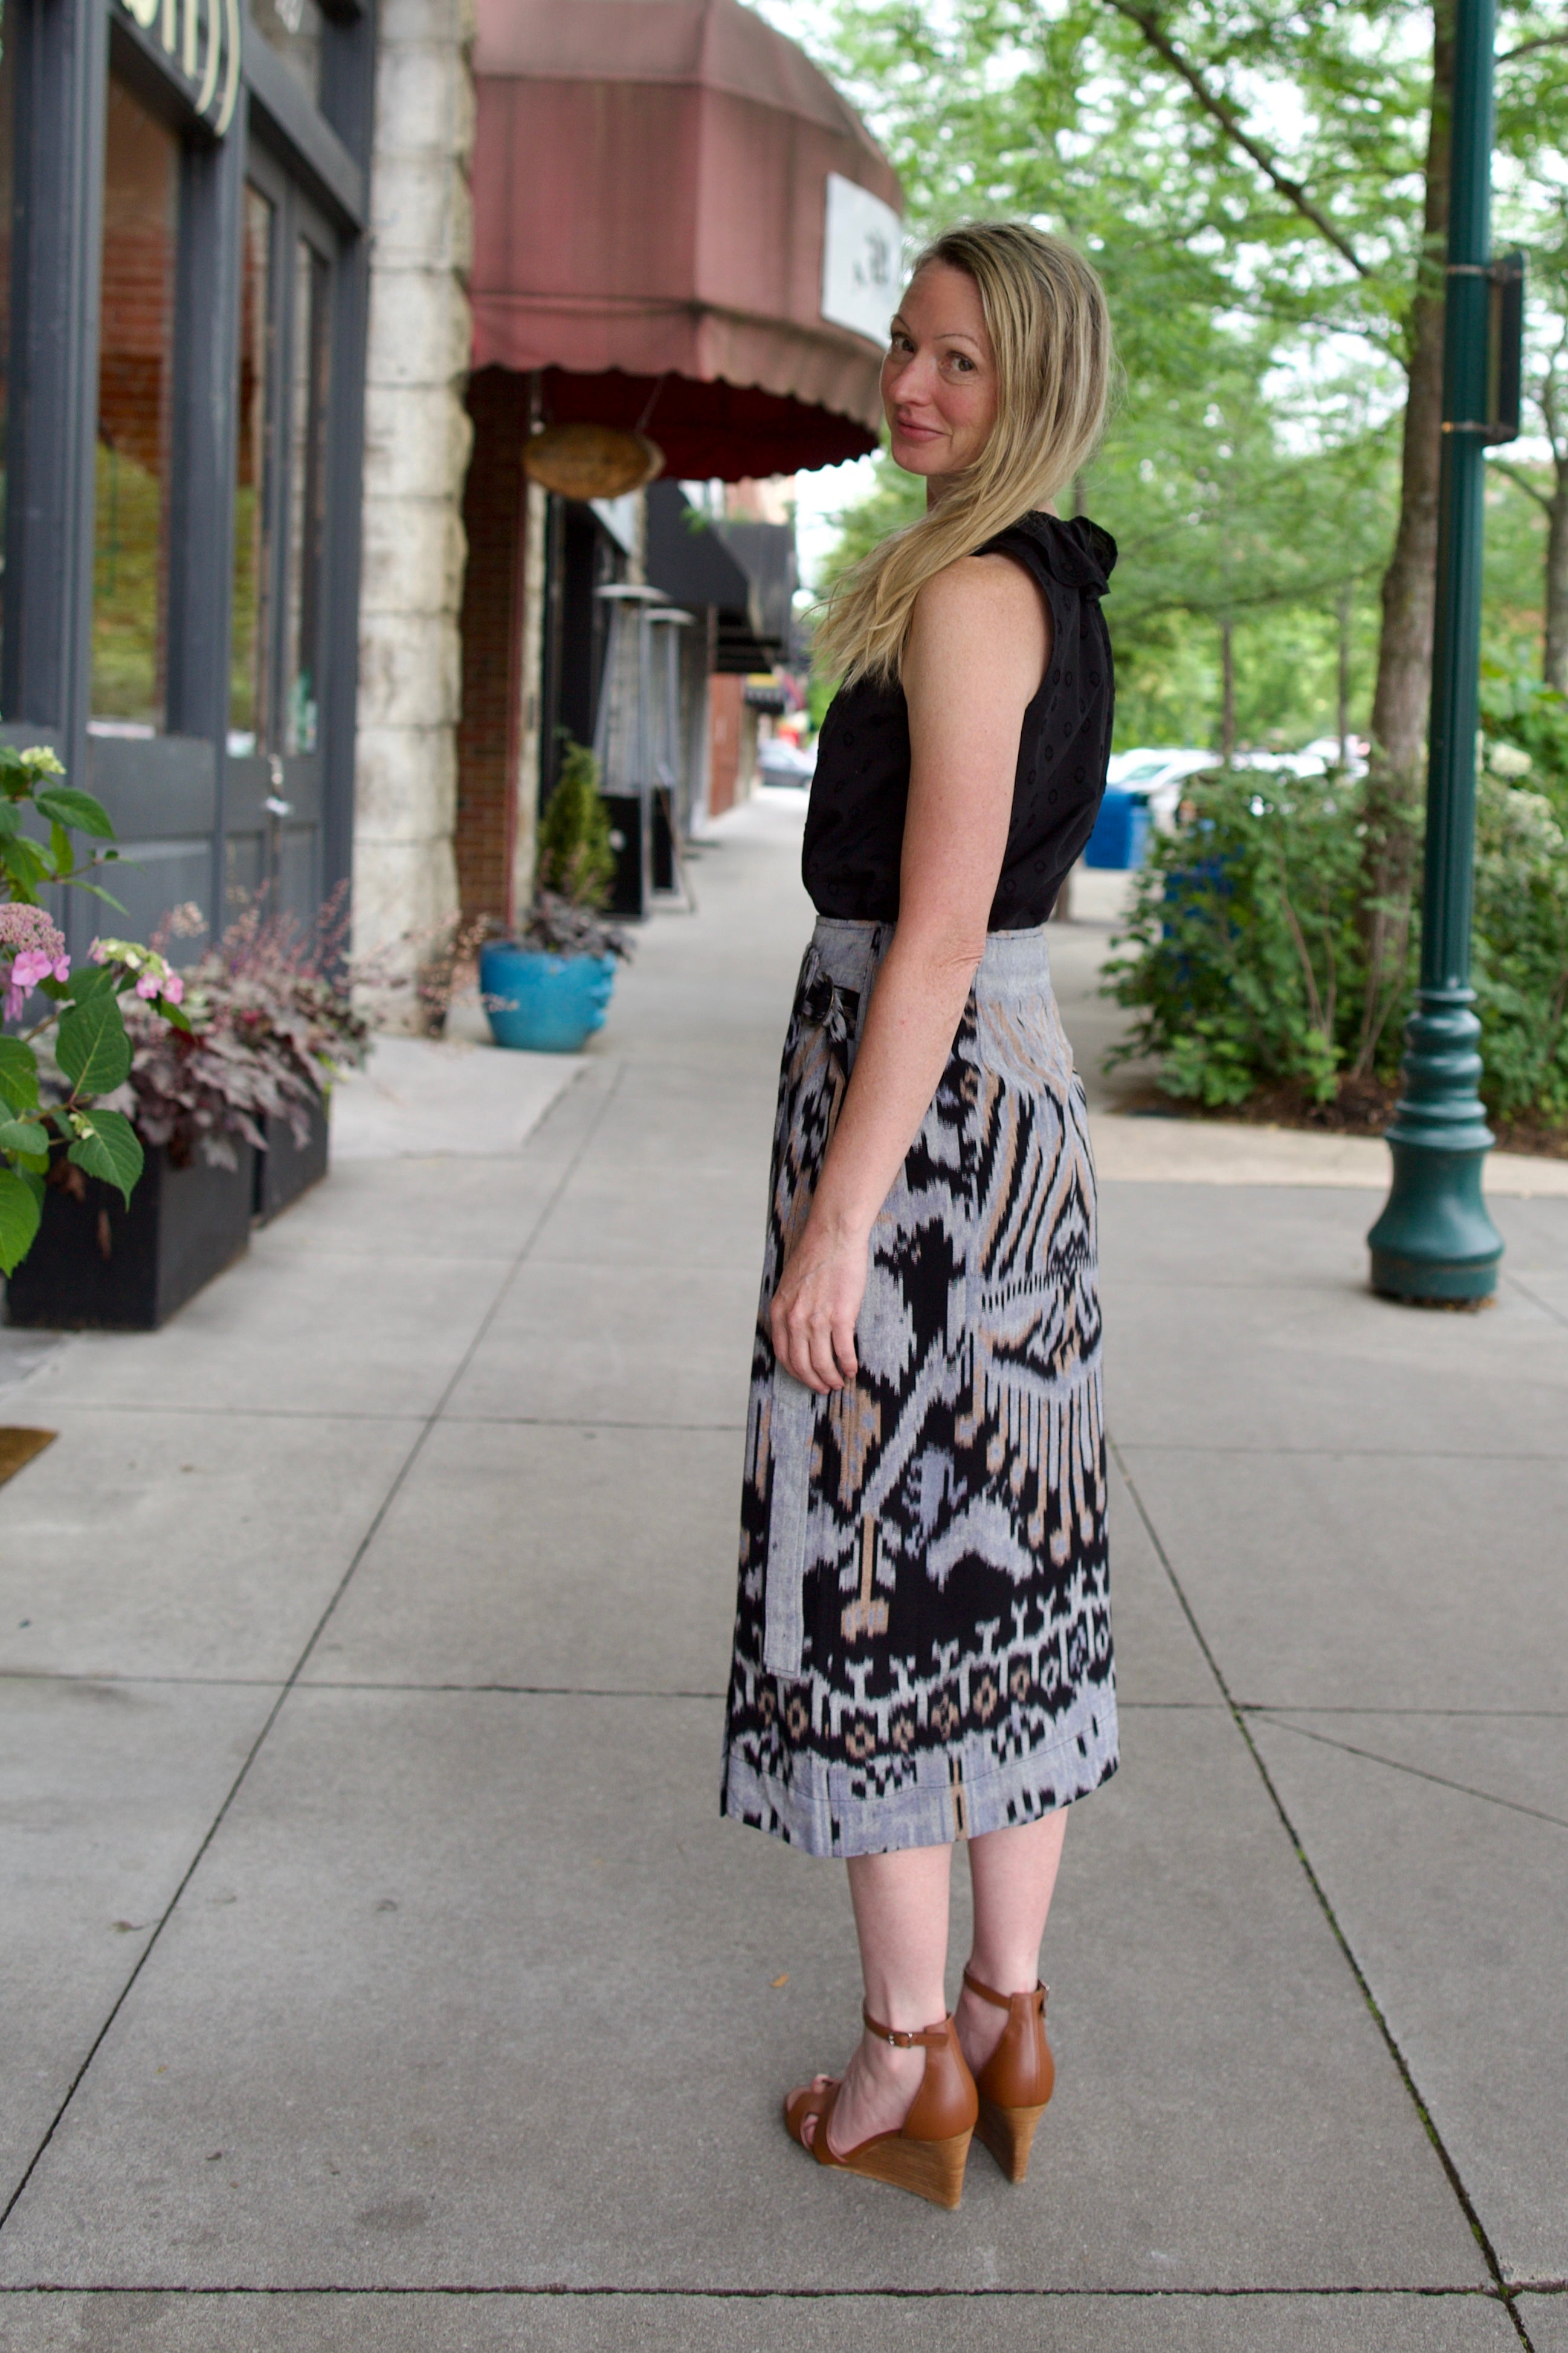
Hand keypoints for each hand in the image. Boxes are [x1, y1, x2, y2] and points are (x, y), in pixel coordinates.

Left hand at [769, 1218, 868, 1393]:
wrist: (833, 1236)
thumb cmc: (815, 1256)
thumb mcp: (789, 1286)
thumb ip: (790, 1310)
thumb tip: (798, 1332)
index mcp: (780, 1312)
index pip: (783, 1355)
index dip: (796, 1372)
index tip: (806, 1378)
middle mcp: (794, 1320)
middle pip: (802, 1364)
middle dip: (814, 1381)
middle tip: (825, 1387)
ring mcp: (816, 1320)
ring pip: (822, 1363)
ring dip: (831, 1377)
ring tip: (839, 1382)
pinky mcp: (840, 1316)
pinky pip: (843, 1351)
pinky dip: (848, 1364)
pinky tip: (853, 1369)